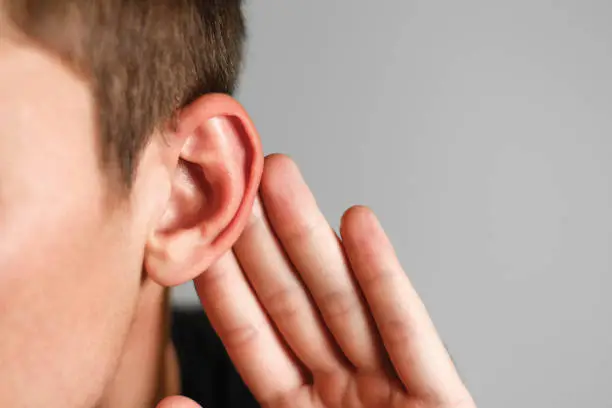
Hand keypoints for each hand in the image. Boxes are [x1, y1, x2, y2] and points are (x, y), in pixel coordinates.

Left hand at [163, 154, 475, 407]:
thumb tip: (167, 401)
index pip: (251, 337)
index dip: (225, 280)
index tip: (199, 230)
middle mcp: (342, 391)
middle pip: (295, 304)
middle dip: (265, 240)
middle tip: (237, 178)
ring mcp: (390, 389)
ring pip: (345, 303)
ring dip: (315, 238)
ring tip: (283, 179)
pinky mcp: (442, 399)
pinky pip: (410, 332)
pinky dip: (387, 279)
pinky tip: (361, 226)